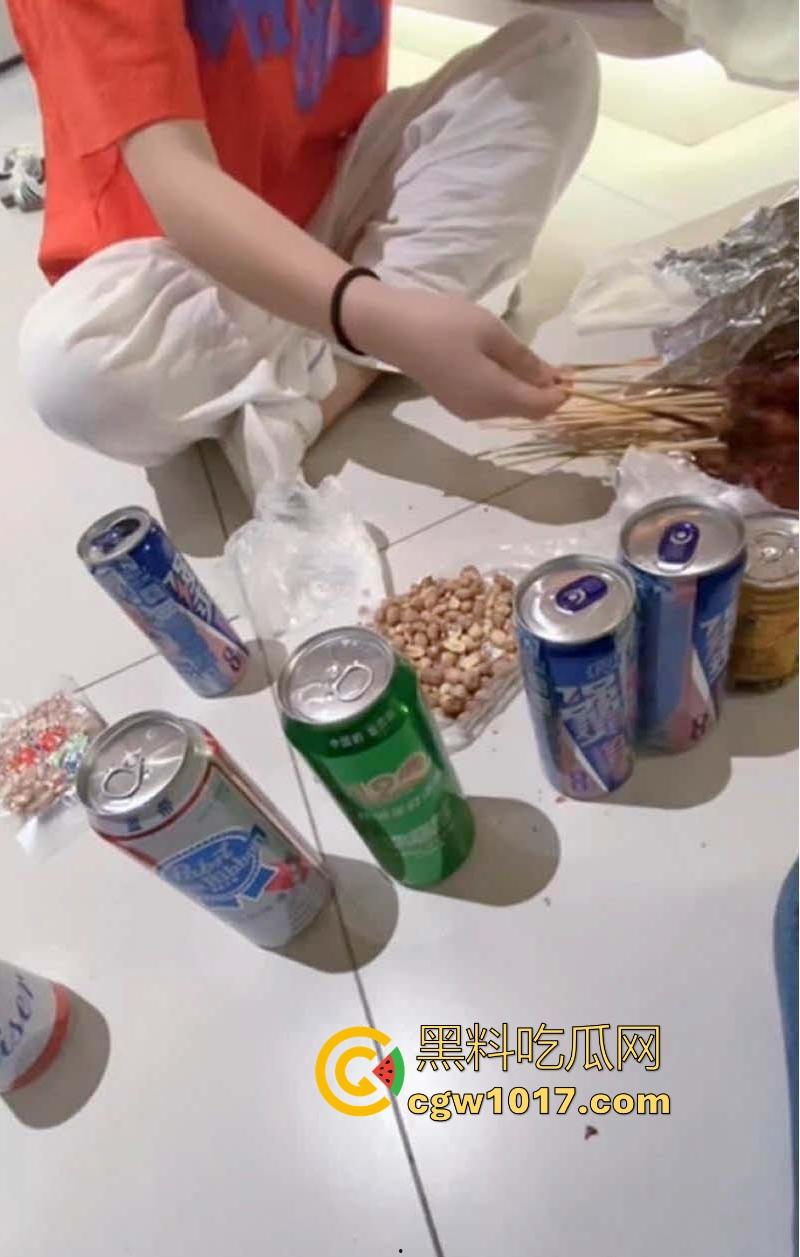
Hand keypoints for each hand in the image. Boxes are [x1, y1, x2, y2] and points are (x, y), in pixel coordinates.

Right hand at [344, 282, 566, 420]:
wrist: (391, 328)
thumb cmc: (444, 324)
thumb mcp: (491, 332)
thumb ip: (524, 359)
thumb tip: (551, 379)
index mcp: (496, 396)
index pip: (542, 407)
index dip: (562, 394)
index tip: (573, 372)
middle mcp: (483, 412)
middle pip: (526, 410)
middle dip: (546, 393)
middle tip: (559, 365)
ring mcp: (466, 409)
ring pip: (509, 406)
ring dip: (526, 390)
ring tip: (533, 361)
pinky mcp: (455, 401)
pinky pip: (491, 401)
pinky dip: (506, 388)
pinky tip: (506, 366)